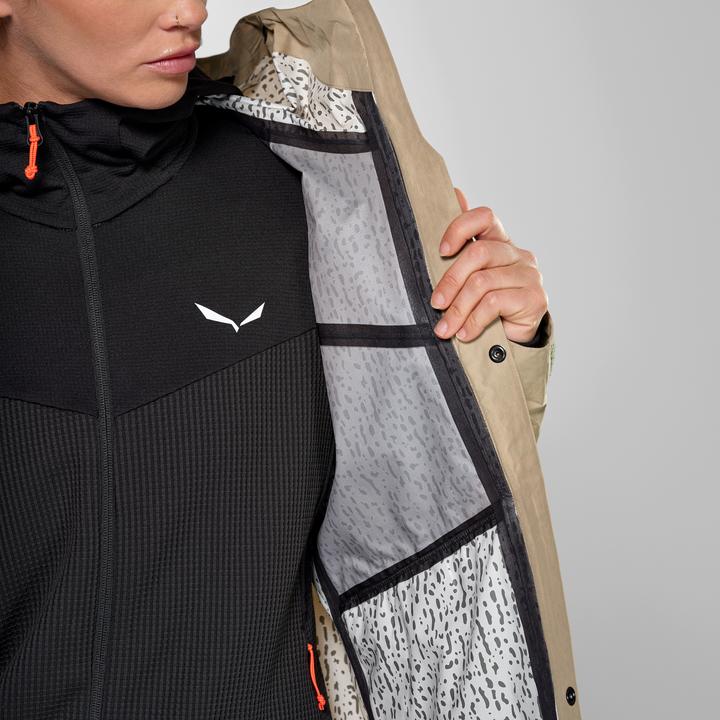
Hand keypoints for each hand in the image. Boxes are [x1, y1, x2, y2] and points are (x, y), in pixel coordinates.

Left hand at [430, 187, 548, 343]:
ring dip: (458, 308)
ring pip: (483, 283)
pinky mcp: (534, 298)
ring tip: (445, 328)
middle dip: (450, 280)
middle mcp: (517, 254)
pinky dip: (473, 321)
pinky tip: (464, 334)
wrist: (513, 340)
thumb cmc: (486, 306)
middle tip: (436, 303)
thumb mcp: (467, 277)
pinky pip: (494, 303)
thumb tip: (454, 193)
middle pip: (479, 254)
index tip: (441, 250)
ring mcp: (529, 275)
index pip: (485, 217)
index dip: (461, 228)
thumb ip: (461, 245)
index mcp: (499, 242)